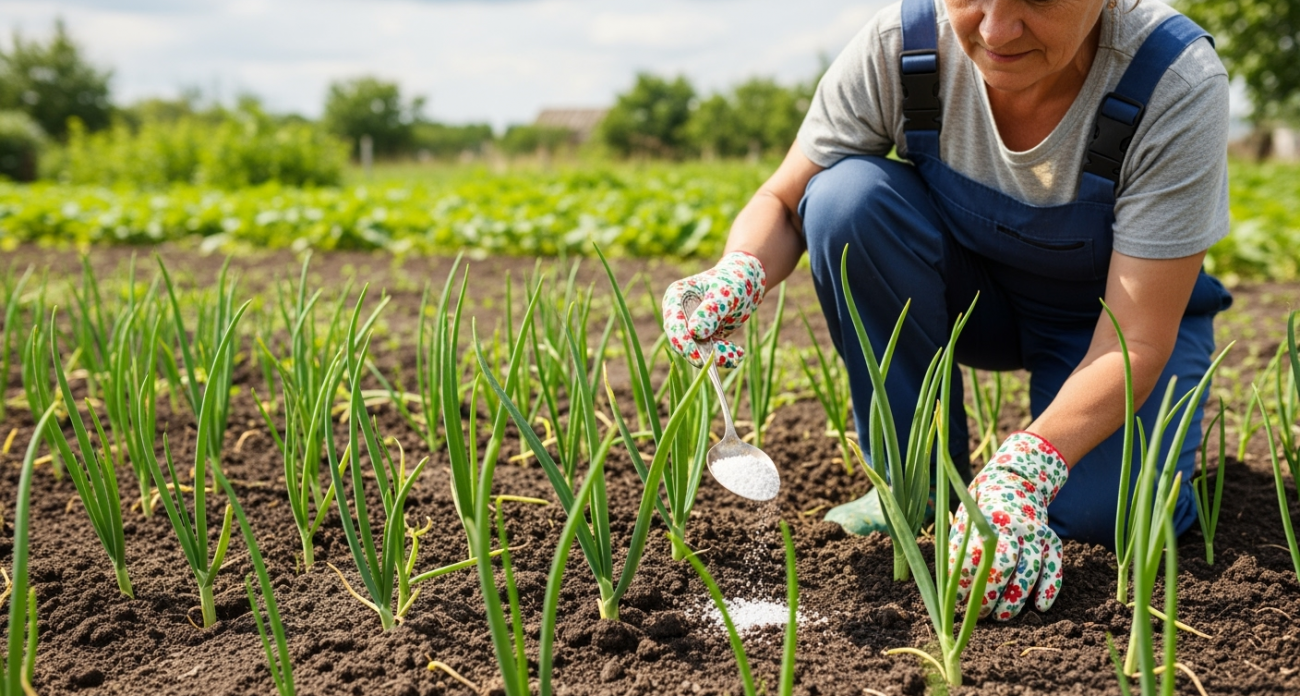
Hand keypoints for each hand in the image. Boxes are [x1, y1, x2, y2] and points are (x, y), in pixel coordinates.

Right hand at [661, 251, 764, 367]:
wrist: (747, 281)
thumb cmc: (733, 281)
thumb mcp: (724, 294)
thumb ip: (710, 311)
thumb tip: (694, 332)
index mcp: (675, 298)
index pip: (673, 325)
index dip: (684, 342)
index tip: (699, 356)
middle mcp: (678, 314)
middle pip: (683, 343)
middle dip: (705, 353)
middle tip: (728, 356)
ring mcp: (689, 327)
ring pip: (697, 351)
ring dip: (718, 356)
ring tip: (737, 354)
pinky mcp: (702, 337)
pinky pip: (709, 353)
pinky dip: (724, 355)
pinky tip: (738, 353)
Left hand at [950, 431, 1068, 620]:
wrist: (1017, 480)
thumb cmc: (983, 508)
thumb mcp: (965, 519)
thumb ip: (959, 547)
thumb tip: (947, 586)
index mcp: (986, 520)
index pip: (973, 557)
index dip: (964, 582)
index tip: (954, 602)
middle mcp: (1013, 525)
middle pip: (1002, 566)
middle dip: (989, 594)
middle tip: (978, 614)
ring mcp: (1035, 533)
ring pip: (1029, 571)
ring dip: (1015, 598)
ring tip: (1001, 616)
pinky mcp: (1052, 540)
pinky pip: (1055, 566)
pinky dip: (1050, 588)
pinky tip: (1041, 607)